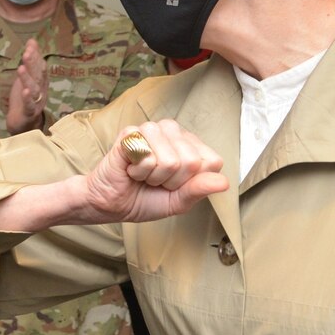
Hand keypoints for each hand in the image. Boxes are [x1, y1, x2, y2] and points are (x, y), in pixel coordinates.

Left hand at [4, 39, 48, 135]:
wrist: (23, 123)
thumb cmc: (24, 97)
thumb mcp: (27, 76)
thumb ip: (31, 60)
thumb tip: (32, 40)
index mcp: (40, 80)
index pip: (39, 65)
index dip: (35, 55)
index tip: (30, 44)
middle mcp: (41, 90)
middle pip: (38, 76)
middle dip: (33, 64)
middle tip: (26, 53)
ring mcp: (37, 102)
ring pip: (34, 89)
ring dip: (28, 79)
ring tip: (21, 69)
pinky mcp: (30, 113)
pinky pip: (30, 105)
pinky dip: (28, 98)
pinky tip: (25, 91)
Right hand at [75, 119, 228, 223]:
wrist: (111, 204)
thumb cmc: (145, 199)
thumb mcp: (178, 201)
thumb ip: (199, 190)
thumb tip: (223, 182)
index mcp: (190, 145)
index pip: (211, 162)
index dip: (192, 182)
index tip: (174, 185)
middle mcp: (174, 132)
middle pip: (191, 162)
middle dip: (171, 181)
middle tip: (155, 181)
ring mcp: (152, 130)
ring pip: (170, 160)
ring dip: (154, 176)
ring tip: (144, 174)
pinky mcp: (131, 132)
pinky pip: (148, 156)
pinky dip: (139, 171)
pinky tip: (131, 168)